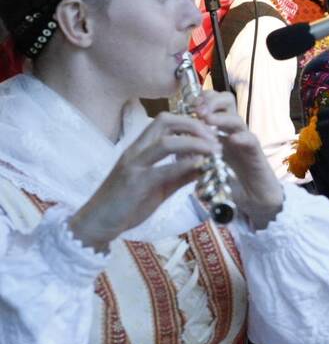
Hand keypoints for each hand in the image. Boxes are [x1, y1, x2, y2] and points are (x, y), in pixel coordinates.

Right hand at [68, 113, 221, 252]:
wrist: (98, 223)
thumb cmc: (127, 204)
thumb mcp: (160, 187)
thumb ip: (181, 175)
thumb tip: (205, 166)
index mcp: (140, 148)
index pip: (165, 121)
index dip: (190, 121)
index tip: (210, 132)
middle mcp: (135, 151)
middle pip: (165, 122)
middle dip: (194, 125)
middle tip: (215, 137)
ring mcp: (134, 165)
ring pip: (165, 142)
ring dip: (194, 142)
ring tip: (215, 150)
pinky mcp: (134, 183)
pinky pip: (162, 169)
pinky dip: (184, 164)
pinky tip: (200, 165)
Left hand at [196, 91, 283, 228]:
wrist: (254, 200)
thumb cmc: (230, 182)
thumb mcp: (205, 166)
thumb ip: (192, 154)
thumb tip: (172, 146)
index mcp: (219, 130)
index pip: (212, 103)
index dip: (200, 99)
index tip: (186, 105)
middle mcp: (233, 131)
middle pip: (227, 101)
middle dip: (212, 100)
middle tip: (198, 109)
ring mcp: (245, 141)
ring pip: (237, 120)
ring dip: (222, 117)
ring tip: (208, 119)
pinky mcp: (257, 154)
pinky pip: (251, 141)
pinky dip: (242, 138)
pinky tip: (232, 139)